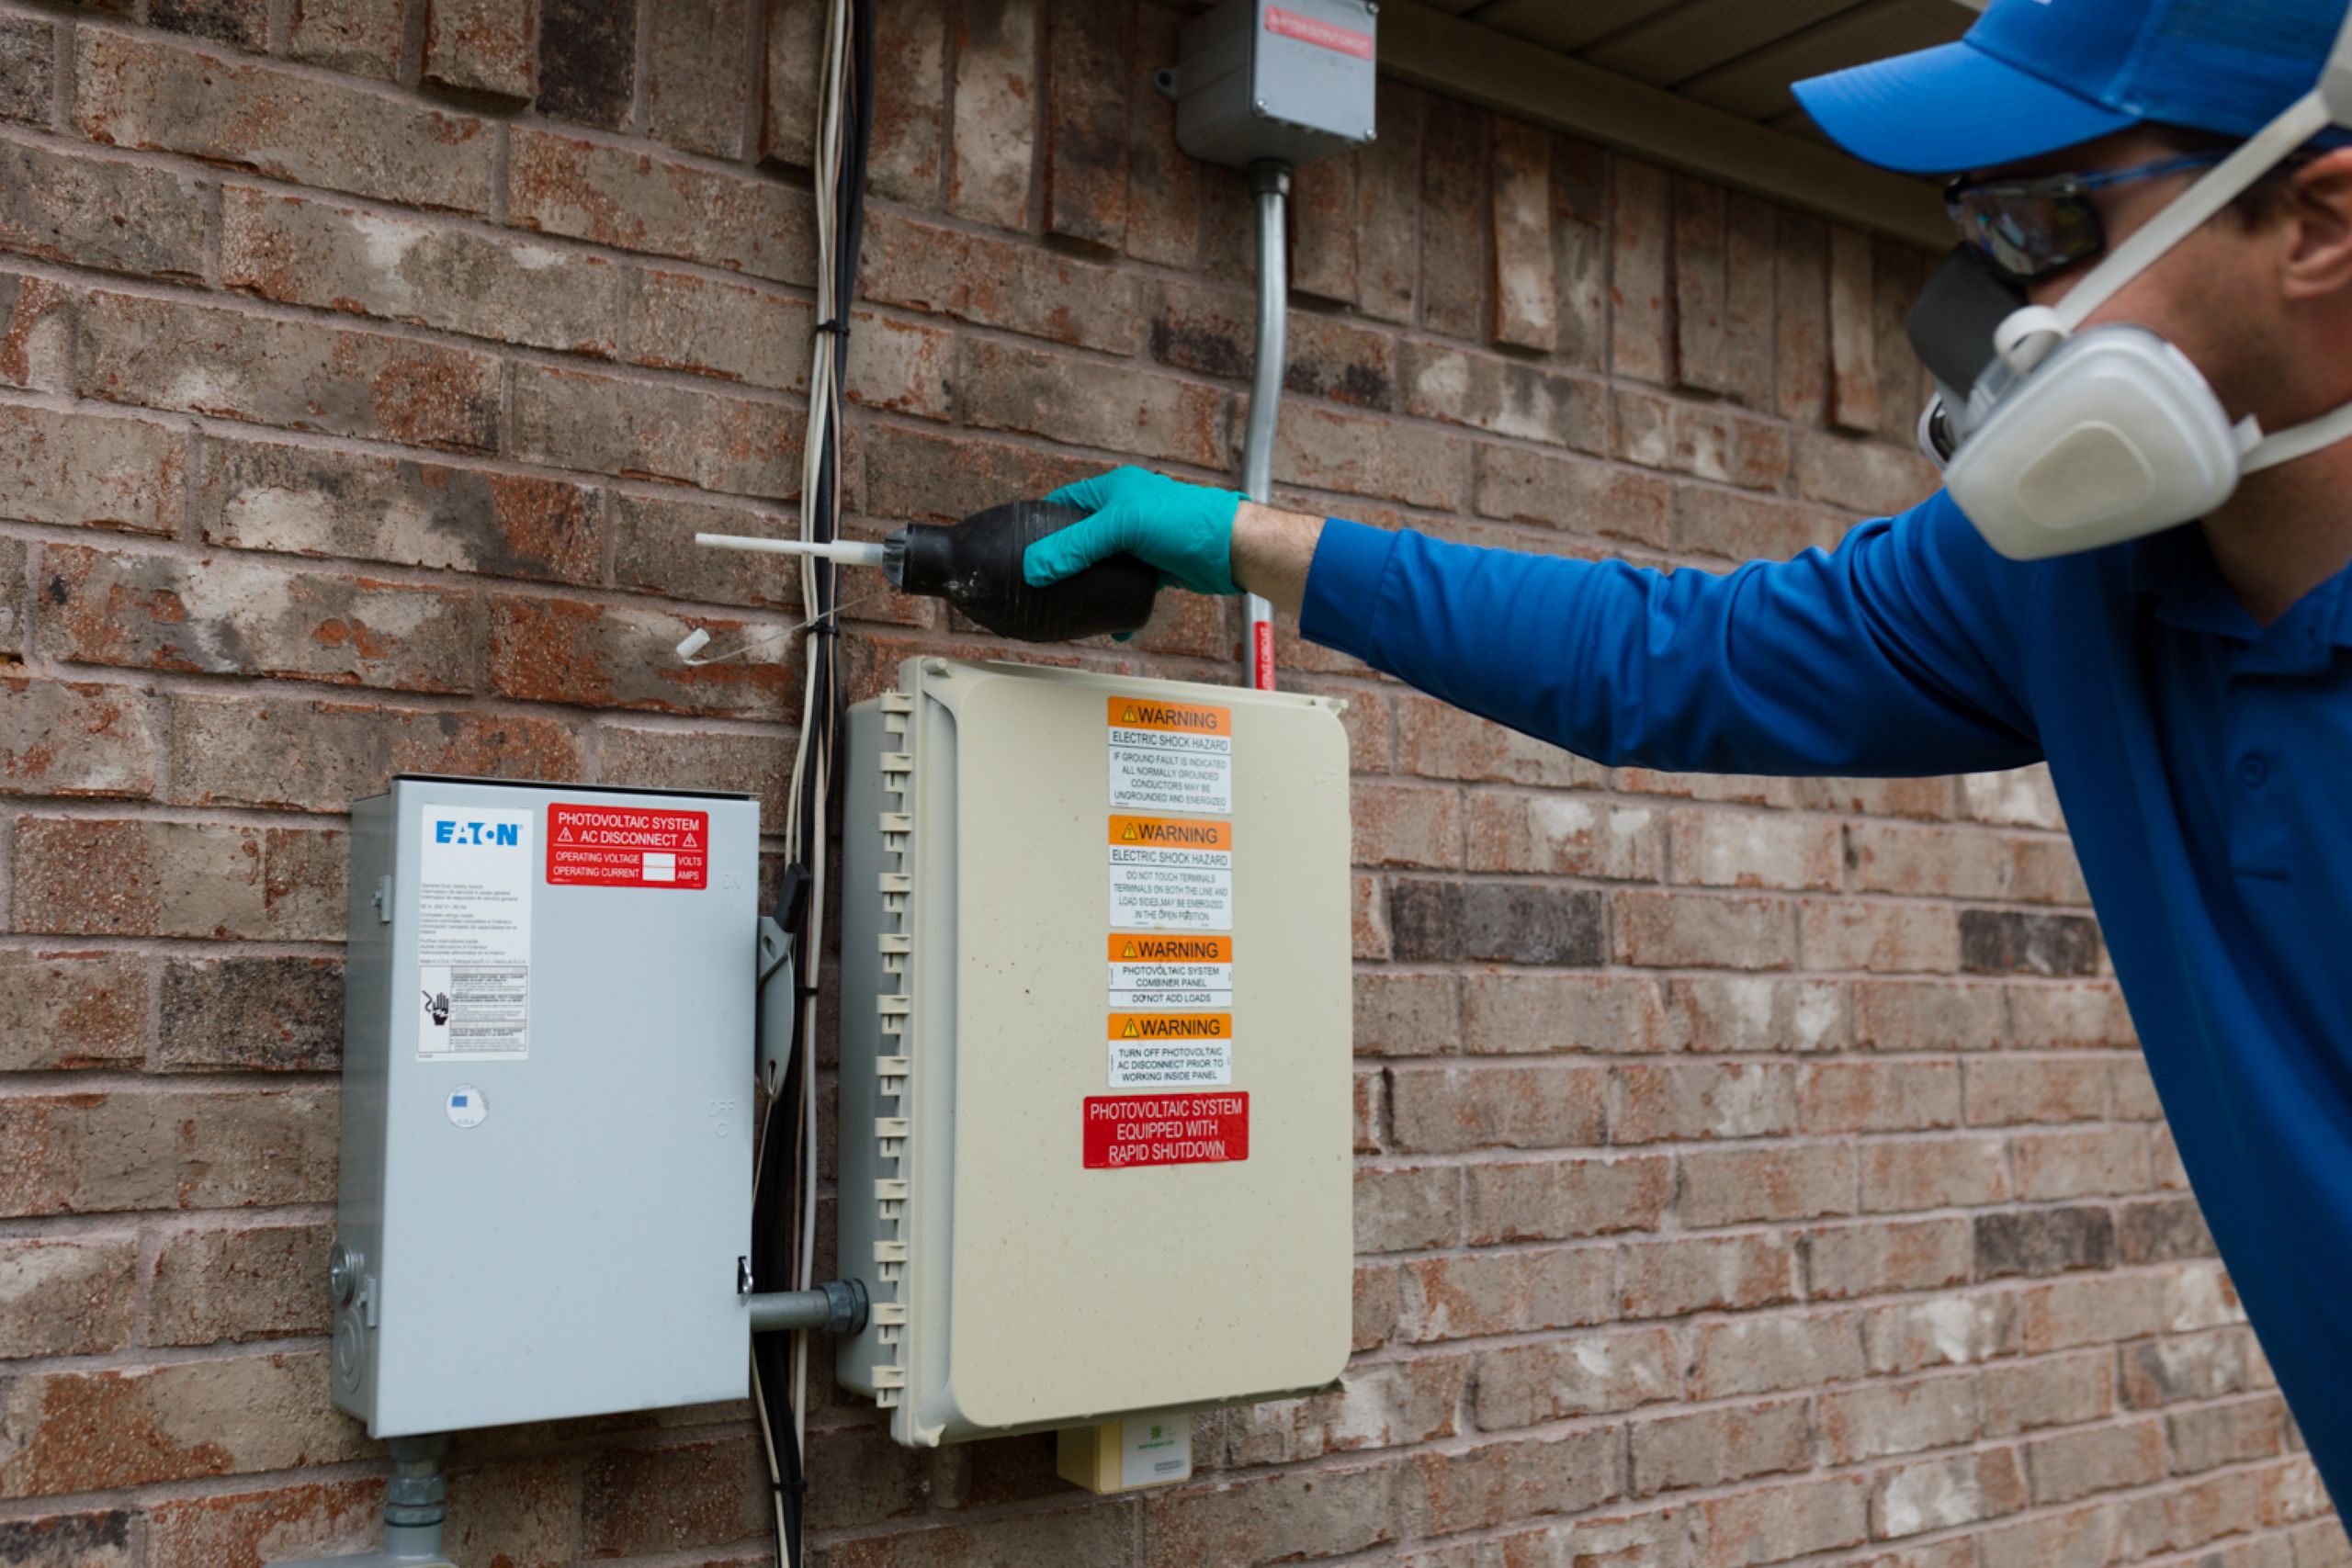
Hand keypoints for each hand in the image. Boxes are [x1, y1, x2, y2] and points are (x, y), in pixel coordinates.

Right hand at [1023, 466, 1245, 595]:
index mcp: (1113, 490)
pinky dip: (1114, 601)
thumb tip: (1035, 568)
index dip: (1041, 524)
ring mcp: (1140, 541)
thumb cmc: (1184, 522)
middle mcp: (1125, 512)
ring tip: (1065, 604)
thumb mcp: (1121, 527)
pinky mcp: (1154, 567)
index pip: (1064, 503)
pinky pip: (1124, 584)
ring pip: (1102, 563)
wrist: (1231, 549)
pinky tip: (1105, 620)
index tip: (1022, 549)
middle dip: (1062, 560)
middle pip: (1080, 537)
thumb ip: (1076, 546)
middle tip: (1041, 583)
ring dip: (1087, 583)